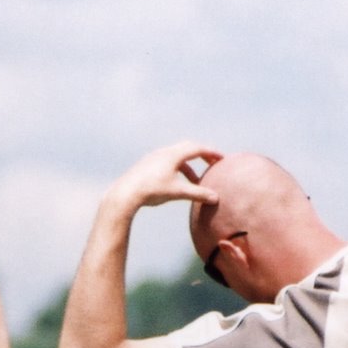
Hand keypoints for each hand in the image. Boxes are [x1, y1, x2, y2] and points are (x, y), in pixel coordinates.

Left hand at [107, 141, 222, 211]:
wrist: (125, 193)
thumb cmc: (152, 190)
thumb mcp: (177, 192)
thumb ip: (197, 194)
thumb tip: (216, 198)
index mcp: (173, 154)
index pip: (198, 148)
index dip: (212, 152)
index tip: (222, 158)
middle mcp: (164, 152)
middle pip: (188, 148)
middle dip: (202, 155)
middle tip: (212, 164)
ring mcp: (154, 157)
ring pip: (177, 157)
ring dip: (189, 167)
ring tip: (196, 182)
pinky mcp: (147, 165)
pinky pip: (168, 163)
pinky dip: (178, 170)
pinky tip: (177, 184)